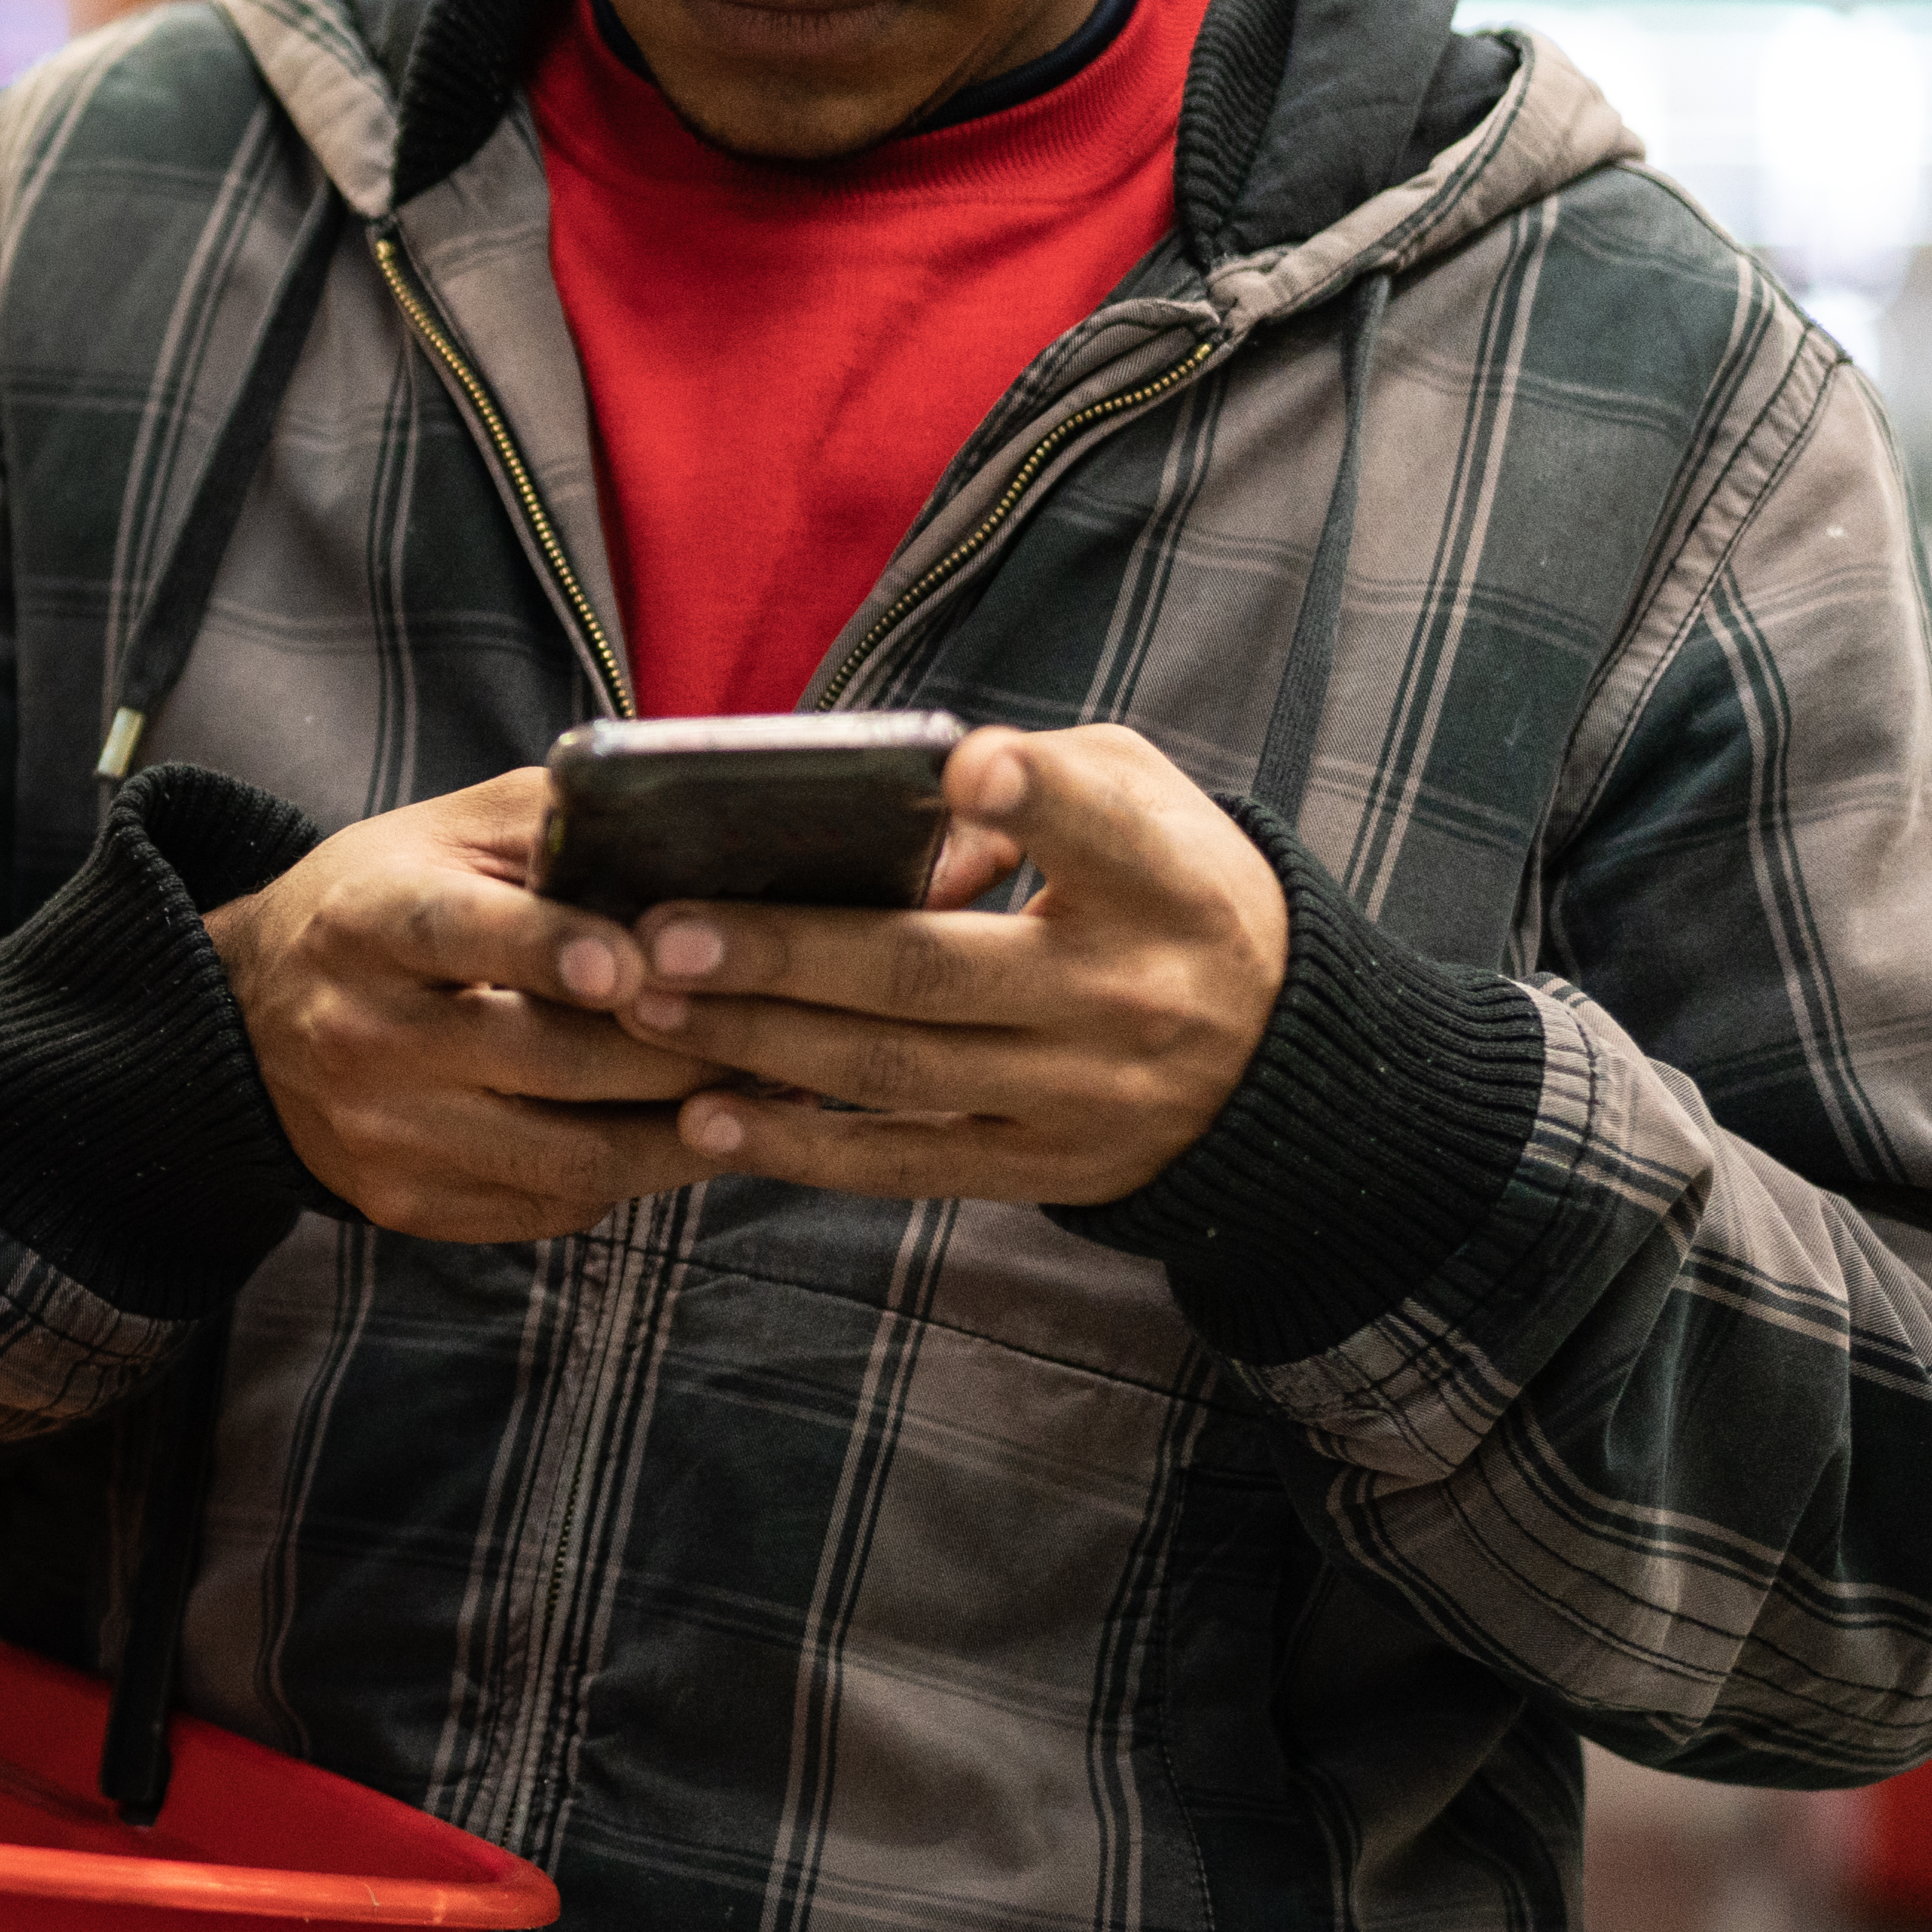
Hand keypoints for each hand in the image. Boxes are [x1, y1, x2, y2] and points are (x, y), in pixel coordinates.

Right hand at [202, 770, 733, 1241]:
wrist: (251, 1019)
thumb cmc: (379, 904)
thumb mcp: (442, 833)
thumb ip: (552, 823)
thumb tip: (682, 829)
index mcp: (365, 922)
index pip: (457, 935)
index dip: (549, 950)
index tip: (633, 964)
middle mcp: (362, 1036)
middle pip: (542, 1059)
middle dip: (675, 1048)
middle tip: (773, 1025)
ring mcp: (383, 1135)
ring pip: (566, 1156)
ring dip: (682, 1129)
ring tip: (760, 1088)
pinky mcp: (408, 1204)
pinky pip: (552, 1207)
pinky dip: (634, 1174)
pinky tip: (688, 1133)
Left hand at [587, 723, 1289, 1205]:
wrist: (1284, 1064)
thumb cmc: (1177, 894)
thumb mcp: (1146, 806)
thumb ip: (1036, 778)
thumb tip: (892, 792)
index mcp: (1158, 879)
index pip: (1097, 826)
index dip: (1032, 796)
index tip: (966, 764)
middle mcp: (1122, 992)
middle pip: (931, 972)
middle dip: (783, 953)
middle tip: (663, 933)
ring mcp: (1081, 1094)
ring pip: (894, 1072)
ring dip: (757, 1042)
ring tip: (646, 1006)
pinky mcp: (1043, 1167)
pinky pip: (904, 1165)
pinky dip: (799, 1149)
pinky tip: (705, 1120)